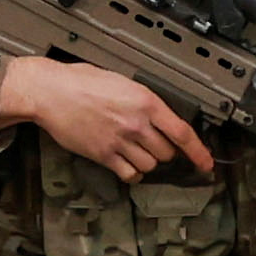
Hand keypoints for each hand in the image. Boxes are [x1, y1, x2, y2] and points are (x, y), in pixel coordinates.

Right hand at [0, 54, 214, 185]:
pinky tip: (125, 165)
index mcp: (145, 102)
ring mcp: (119, 141)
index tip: (206, 164)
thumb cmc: (78, 82)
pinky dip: (131, 173)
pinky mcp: (102, 154)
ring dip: (146, 162)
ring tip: (135, 153)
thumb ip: (142, 101)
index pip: (182, 133)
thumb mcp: (121, 81)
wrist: (49, 92)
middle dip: (164, 152)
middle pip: (167, 153)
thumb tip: (156, 116)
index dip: (199, 152)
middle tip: (153, 146)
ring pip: (150, 165)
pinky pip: (128, 174)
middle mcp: (136, 123)